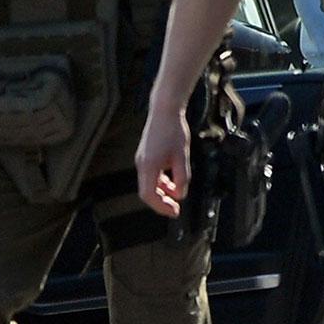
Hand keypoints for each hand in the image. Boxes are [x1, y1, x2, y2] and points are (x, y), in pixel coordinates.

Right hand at [135, 103, 192, 217]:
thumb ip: (182, 177)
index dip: (161, 207)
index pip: (149, 195)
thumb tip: (180, 194)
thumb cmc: (173, 130)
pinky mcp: (145, 156)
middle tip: (175, 209)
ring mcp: (142, 160)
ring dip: (162, 192)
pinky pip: (151, 175)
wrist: (165, 111)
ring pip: (149, 184)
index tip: (174, 212)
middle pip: (147, 192)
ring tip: (177, 194)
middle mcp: (141, 164)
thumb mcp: (182, 156)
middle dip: (161, 202)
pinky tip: (172, 181)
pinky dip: (161, 182)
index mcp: (148, 165)